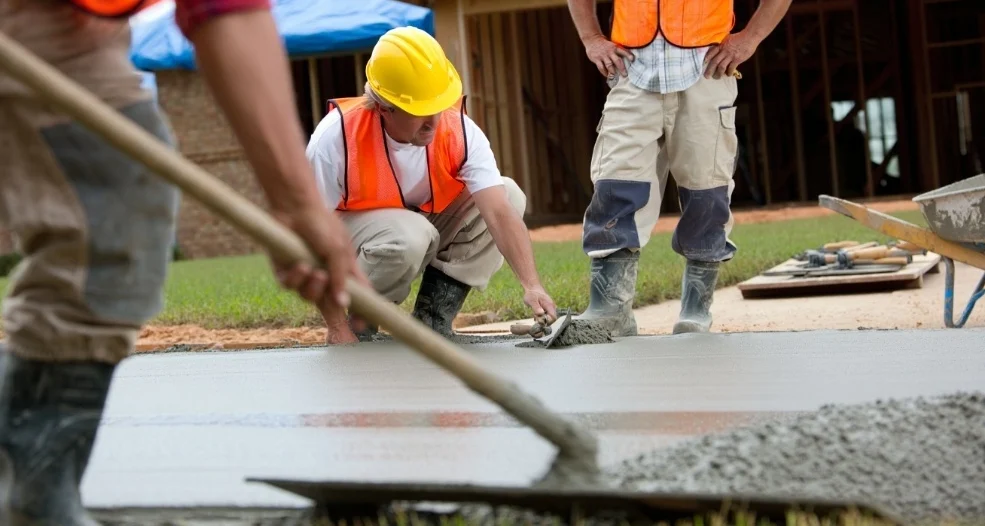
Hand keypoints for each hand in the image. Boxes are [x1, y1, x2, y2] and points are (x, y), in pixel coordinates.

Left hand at [270, 202, 370, 334]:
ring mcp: (305, 275)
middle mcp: (324, 276)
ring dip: (313, 288)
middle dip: (331, 312)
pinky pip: (290, 286)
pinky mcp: (285, 271)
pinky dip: (296, 278)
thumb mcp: (339, 251)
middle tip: (332, 303)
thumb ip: (341, 277)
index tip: (361, 327)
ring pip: (308, 297)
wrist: (295, 208)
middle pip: (328, 305)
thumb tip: (344, 304)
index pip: (354, 298)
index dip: (358, 314)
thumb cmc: (322, 224)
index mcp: (342, 272)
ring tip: (315, 272)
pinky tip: (300, 265)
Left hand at [523, 285, 557, 326]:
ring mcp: (550, 308)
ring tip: (534, 314)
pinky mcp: (547, 308)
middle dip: (544, 320)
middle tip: (535, 316)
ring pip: (549, 317)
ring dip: (542, 318)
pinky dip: (541, 316)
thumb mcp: (531, 301)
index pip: (553, 318)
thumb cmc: (531, 294)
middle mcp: (552, 307)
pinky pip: (546, 315)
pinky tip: (535, 314)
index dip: (547, 321)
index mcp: (549, 305)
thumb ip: (536, 307)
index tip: (539, 319)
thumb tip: (541, 314)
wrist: (533, 288)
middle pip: (552, 319)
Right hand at [583, 34, 633, 78]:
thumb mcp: (612, 45)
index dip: (628, 55)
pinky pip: (601, 67)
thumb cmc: (605, 44)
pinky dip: (604, 72)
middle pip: (617, 61)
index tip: (633, 60)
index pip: (623, 51)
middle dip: (622, 68)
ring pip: (609, 65)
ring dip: (612, 72)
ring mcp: (603, 55)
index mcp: (615, 47)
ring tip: (615, 77)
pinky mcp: (596, 59)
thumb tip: (626, 61)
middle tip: (625, 75)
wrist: (592, 39)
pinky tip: (607, 75)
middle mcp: (610, 51)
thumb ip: (617, 52)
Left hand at [703, 31, 758, 78]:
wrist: (750, 37)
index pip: (711, 52)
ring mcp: (730, 56)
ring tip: (716, 77)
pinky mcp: (737, 59)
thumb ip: (723, 44)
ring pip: (721, 67)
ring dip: (718, 73)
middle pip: (714, 62)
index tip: (703, 64)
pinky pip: (731, 68)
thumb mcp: (728, 38)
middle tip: (706, 76)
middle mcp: (724, 51)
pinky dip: (728, 72)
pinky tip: (728, 75)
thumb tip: (718, 49)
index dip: (707, 58)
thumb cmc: (740, 37)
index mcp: (721, 45)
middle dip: (709, 70)